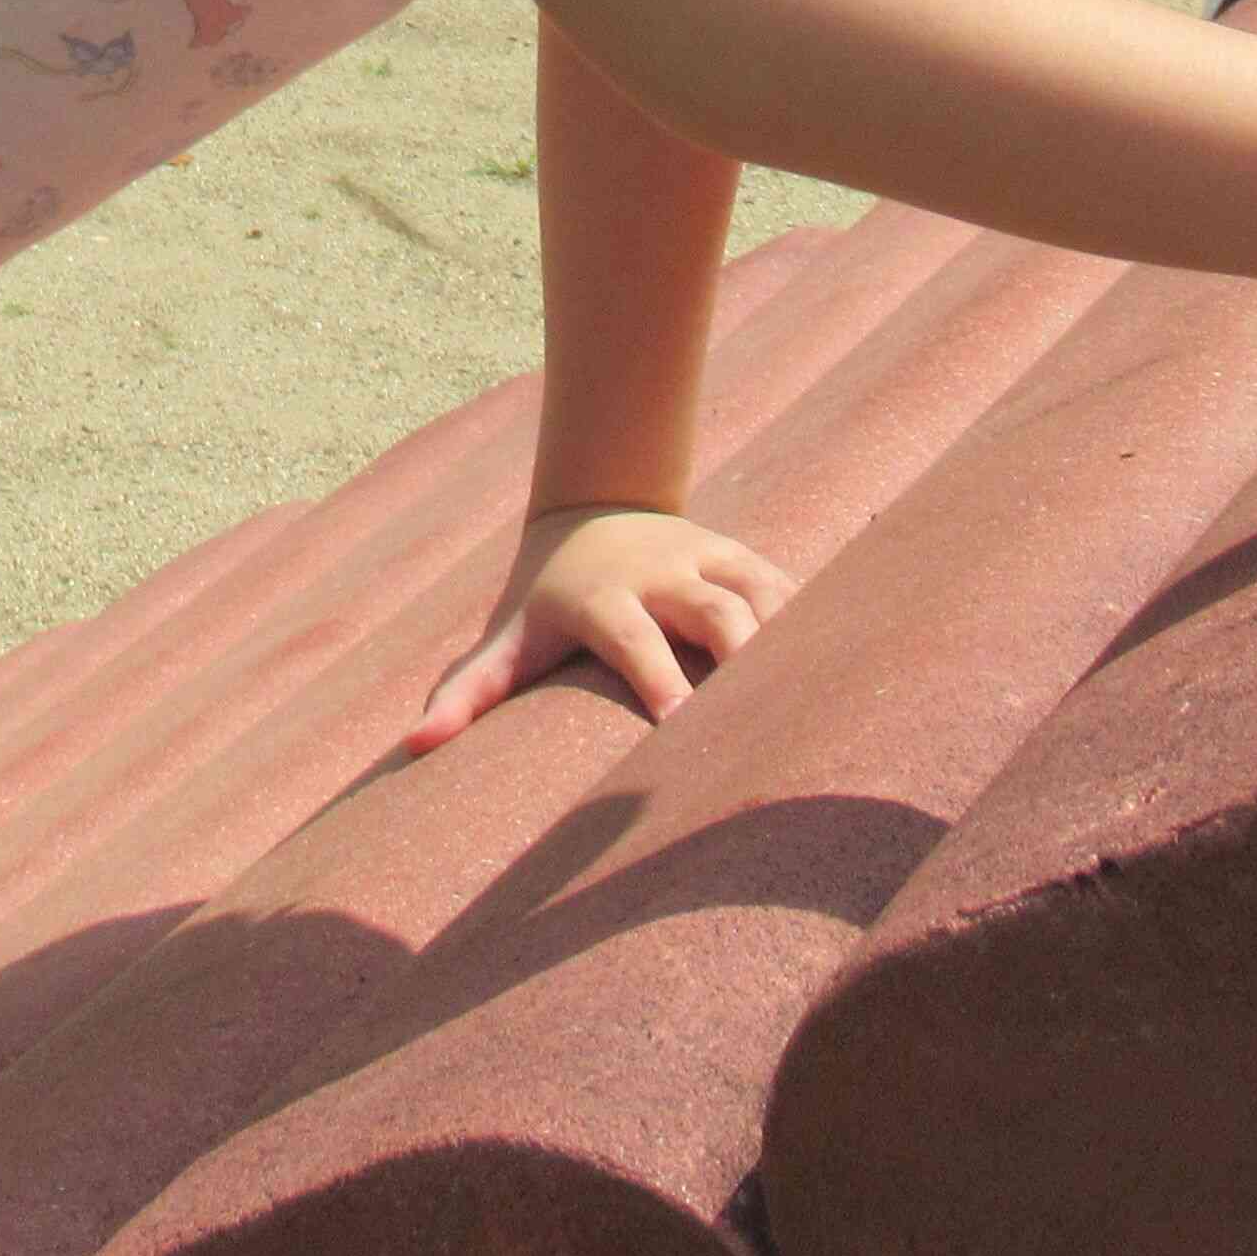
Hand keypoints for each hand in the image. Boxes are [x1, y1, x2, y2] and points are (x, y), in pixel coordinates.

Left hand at [403, 501, 797, 756]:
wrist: (588, 509)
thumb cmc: (544, 600)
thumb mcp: (505, 637)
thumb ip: (465, 692)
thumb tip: (413, 746)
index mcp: (603, 598)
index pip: (635, 640)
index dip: (659, 680)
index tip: (679, 733)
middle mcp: (662, 573)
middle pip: (716, 613)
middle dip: (744, 663)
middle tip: (771, 727)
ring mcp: (708, 560)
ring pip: (763, 595)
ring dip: (788, 644)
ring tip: (820, 704)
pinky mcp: (742, 558)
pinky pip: (788, 588)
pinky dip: (812, 624)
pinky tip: (843, 673)